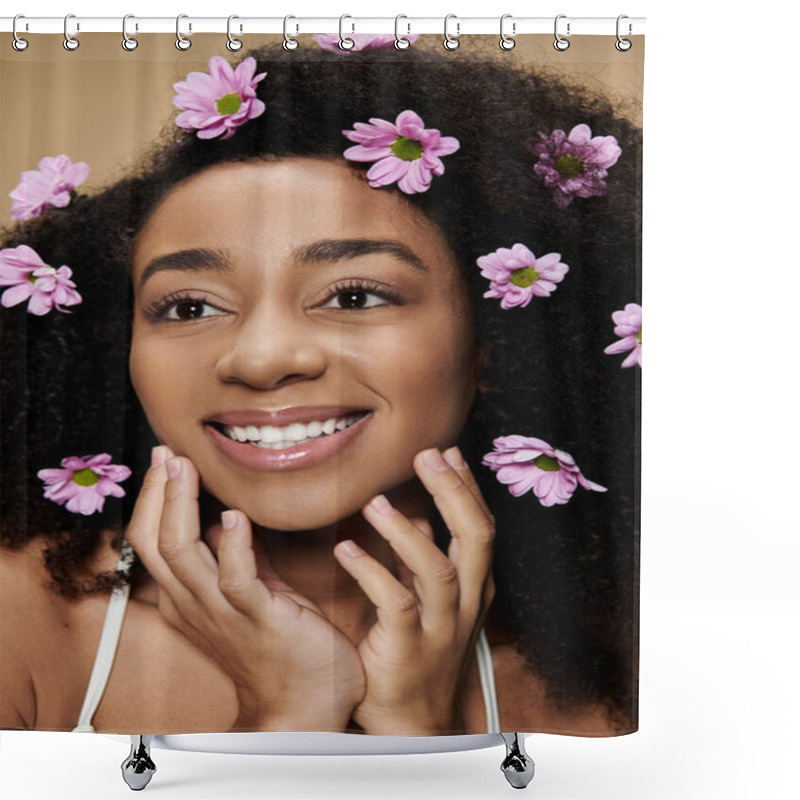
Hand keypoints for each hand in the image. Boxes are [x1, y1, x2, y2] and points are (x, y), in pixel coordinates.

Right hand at [125, 445, 364, 731]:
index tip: (166, 460)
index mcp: (188, 597)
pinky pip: (235, 579)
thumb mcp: (256, 593)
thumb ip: (241, 558)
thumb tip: (231, 520)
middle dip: (157, 492)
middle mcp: (194, 603)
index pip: (152, 540)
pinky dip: (233, 545)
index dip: (153, 498)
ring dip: (180, 505)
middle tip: (167, 453)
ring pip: (181, 552)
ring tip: (184, 467)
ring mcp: (222, 612)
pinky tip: (236, 516)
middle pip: (154, 542)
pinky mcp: (259, 618)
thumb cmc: (281, 646)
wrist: (304, 705)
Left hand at [333, 446, 495, 734]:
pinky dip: (372, 572)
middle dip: (455, 493)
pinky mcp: (407, 652)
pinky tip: (345, 549)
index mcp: (472, 589)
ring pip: (438, 571)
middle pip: (475, 540)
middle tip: (429, 455)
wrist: (409, 724)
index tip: (448, 451)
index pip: (480, 528)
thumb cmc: (417, 653)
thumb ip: (425, 560)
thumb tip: (422, 517)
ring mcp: (439, 630)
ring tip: (375, 501)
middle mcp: (464, 606)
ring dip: (407, 532)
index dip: (467, 488)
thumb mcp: (430, 604)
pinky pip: (394, 605)